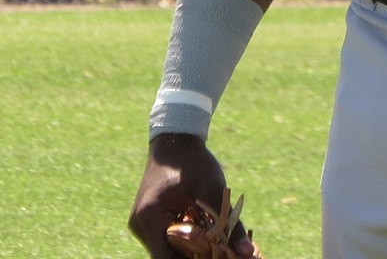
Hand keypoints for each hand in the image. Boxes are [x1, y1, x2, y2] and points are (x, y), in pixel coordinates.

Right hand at [128, 134, 258, 257]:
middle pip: (166, 256)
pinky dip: (184, 240)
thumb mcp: (213, 190)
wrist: (176, 139)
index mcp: (149, 217)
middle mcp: (139, 225)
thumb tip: (247, 252)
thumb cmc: (194, 162)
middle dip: (193, 257)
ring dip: (189, 250)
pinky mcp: (146, 221)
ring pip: (166, 250)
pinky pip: (165, 239)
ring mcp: (141, 224)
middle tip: (218, 252)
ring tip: (214, 245)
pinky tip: (204, 234)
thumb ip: (229, 223)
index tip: (215, 257)